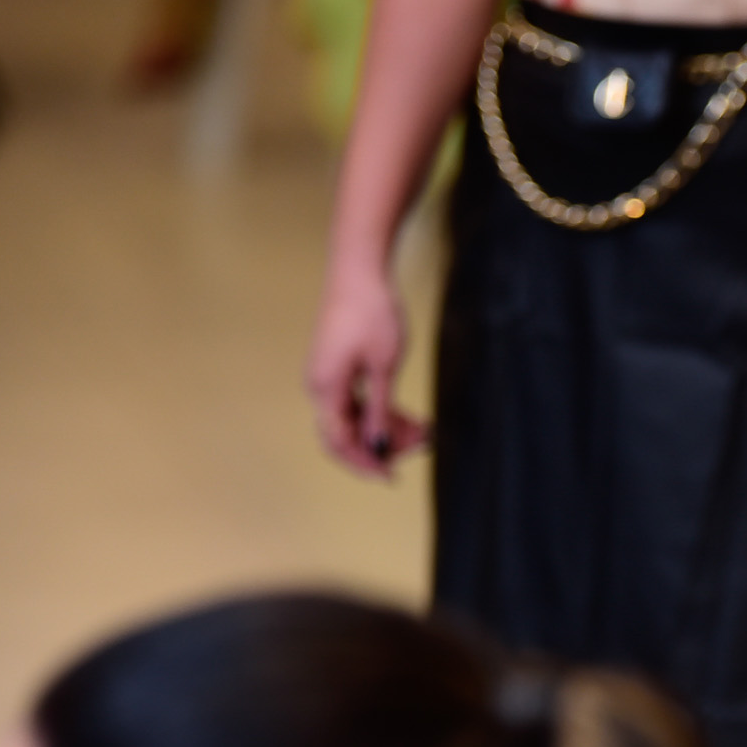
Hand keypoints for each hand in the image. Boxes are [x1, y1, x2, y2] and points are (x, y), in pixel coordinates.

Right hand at [304, 260, 427, 477]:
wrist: (360, 269)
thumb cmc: (371, 312)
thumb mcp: (383, 366)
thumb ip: (380, 410)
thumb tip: (379, 446)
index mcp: (324, 388)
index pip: (338, 442)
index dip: (365, 464)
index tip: (392, 477)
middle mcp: (321, 386)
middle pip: (348, 434)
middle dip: (383, 446)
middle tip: (422, 444)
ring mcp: (330, 378)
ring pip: (358, 419)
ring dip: (389, 430)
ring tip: (425, 430)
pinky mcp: (342, 369)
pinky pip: (360, 402)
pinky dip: (384, 412)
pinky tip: (412, 418)